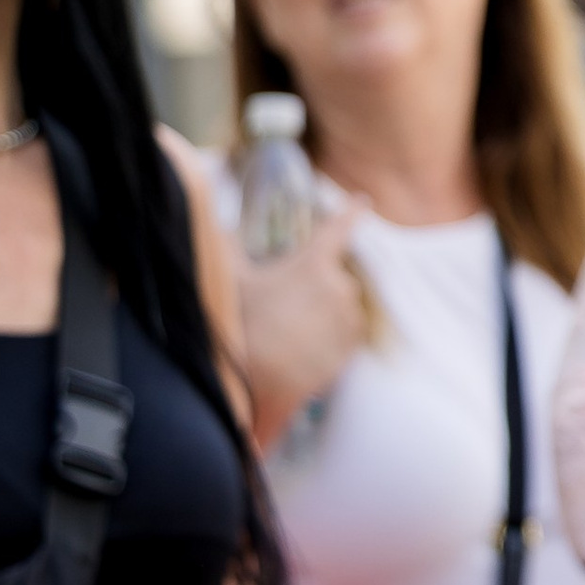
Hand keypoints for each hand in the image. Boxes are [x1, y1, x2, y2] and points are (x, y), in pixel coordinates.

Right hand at [236, 201, 372, 446]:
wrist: (256, 384)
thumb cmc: (242, 327)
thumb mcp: (232, 282)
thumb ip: (229, 248)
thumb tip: (222, 226)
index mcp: (314, 264)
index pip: (339, 228)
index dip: (351, 212)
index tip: (363, 201)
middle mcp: (339, 287)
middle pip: (336, 276)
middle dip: (318, 284)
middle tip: (286, 304)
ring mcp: (348, 320)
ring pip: (342, 306)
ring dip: (325, 311)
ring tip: (290, 331)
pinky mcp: (350, 349)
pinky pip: (345, 334)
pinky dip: (330, 336)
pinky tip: (302, 348)